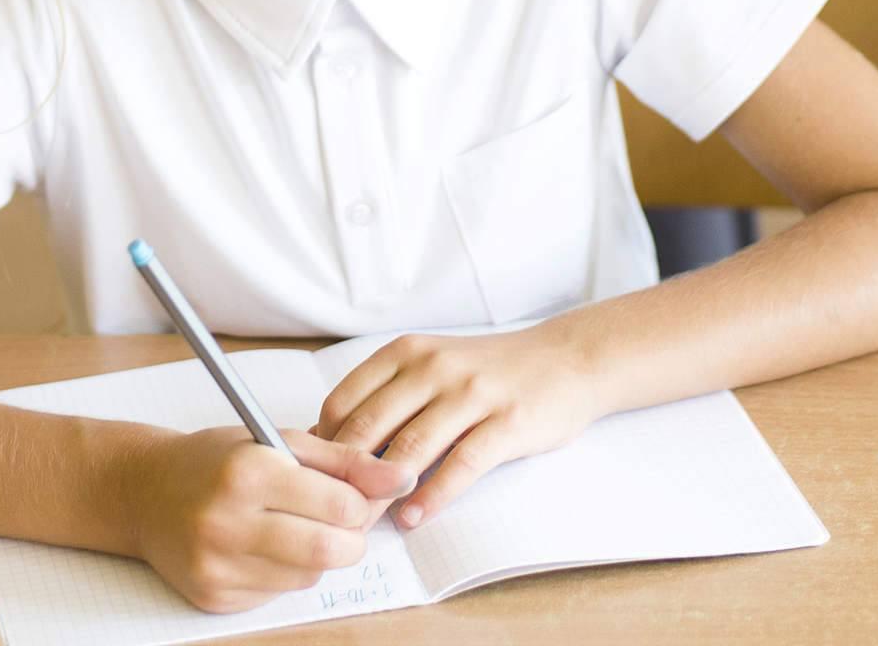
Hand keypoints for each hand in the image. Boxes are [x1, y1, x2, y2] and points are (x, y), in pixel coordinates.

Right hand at [129, 426, 417, 614]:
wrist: (145, 493)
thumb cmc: (217, 459)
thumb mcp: (277, 440)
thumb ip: (343, 459)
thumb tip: (400, 477)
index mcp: (247, 472)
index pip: (338, 505)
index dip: (362, 502)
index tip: (359, 494)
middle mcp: (228, 522)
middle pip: (329, 551)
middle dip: (349, 537)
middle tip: (340, 519)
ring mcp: (217, 566)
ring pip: (308, 576)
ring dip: (317, 554)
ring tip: (295, 524)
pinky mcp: (213, 597)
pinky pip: (278, 593)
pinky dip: (286, 572)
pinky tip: (265, 545)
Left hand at [316, 327, 601, 526]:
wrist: (563, 360)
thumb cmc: (486, 372)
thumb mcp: (431, 367)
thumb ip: (386, 398)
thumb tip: (327, 444)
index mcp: (407, 352)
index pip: (345, 400)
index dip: (322, 445)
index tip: (313, 482)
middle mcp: (434, 366)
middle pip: (370, 426)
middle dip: (344, 476)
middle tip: (329, 515)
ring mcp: (471, 393)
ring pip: (411, 447)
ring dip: (382, 491)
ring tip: (364, 524)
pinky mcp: (506, 422)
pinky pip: (461, 464)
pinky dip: (432, 496)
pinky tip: (414, 518)